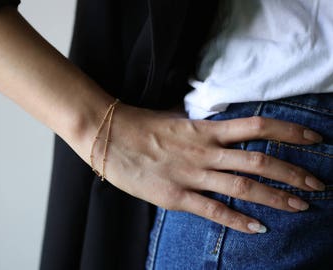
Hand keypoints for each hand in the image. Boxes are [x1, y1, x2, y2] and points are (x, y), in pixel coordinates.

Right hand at [90, 103, 324, 233]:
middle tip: (317, 183)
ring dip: (276, 197)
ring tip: (301, 205)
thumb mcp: (178, 120)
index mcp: (205, 129)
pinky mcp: (176, 196)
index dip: (289, 131)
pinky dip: (238, 220)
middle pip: (259, 160)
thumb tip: (221, 131)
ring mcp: (192, 174)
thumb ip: (202, 128)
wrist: (109, 136)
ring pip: (243, 186)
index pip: (257, 126)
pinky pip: (214, 210)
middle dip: (293, 172)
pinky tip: (258, 228)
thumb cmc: (142, 126)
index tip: (313, 138)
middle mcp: (205, 151)